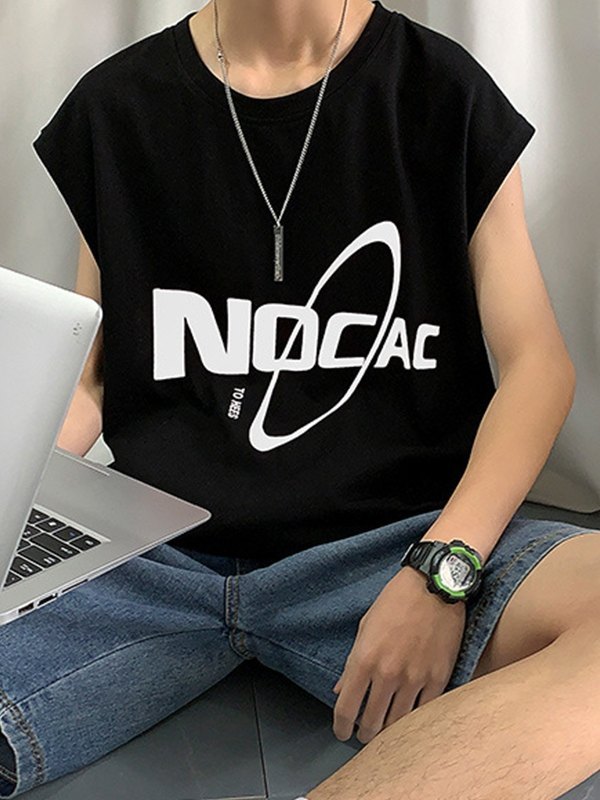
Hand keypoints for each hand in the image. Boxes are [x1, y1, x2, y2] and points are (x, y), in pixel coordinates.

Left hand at [332, 565, 466, 743]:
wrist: (434, 585)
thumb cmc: (397, 600)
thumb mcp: (366, 626)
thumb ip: (352, 662)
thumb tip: (341, 689)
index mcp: (365, 659)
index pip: (346, 708)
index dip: (341, 727)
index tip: (341, 732)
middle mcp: (388, 673)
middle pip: (371, 723)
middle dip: (364, 734)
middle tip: (363, 735)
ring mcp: (415, 678)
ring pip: (398, 724)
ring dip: (389, 732)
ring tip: (385, 732)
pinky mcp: (439, 678)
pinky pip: (425, 712)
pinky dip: (415, 720)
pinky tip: (409, 720)